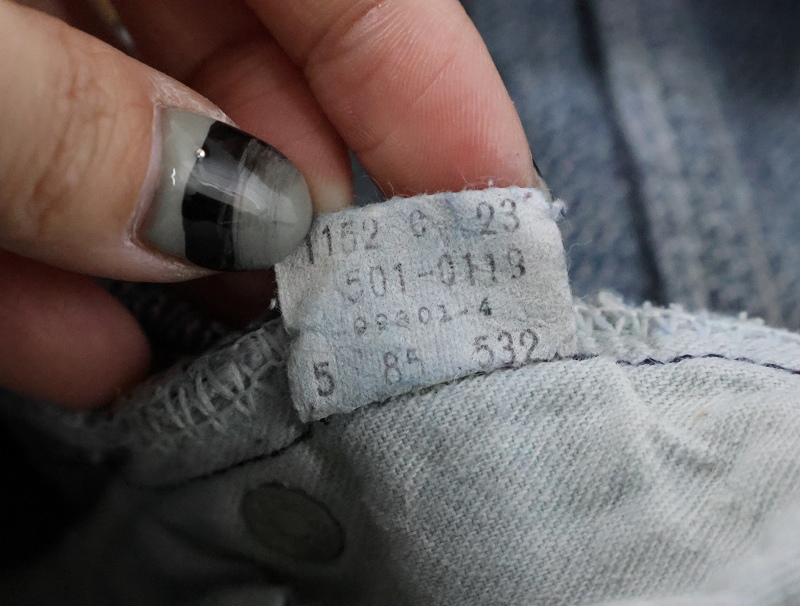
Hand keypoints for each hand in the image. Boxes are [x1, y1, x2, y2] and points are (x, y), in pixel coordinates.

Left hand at [0, 0, 538, 408]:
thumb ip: (65, 122)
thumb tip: (220, 220)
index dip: (432, 90)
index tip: (493, 210)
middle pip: (252, 60)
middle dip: (298, 193)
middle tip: (346, 311)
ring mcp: (8, 26)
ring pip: (132, 136)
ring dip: (174, 261)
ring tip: (232, 364)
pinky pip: (19, 180)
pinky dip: (50, 275)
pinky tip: (91, 358)